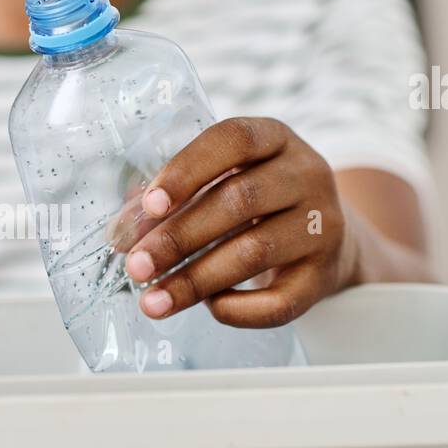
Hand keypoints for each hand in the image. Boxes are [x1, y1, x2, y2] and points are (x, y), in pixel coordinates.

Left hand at [122, 117, 358, 327]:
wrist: (325, 242)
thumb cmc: (254, 206)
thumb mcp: (219, 183)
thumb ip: (169, 201)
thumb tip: (121, 234)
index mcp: (276, 139)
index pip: (234, 139)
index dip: (187, 170)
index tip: (150, 205)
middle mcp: (307, 175)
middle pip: (239, 200)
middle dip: (178, 237)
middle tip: (136, 266)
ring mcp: (323, 224)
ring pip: (255, 251)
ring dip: (196, 280)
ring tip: (154, 299)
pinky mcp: (325, 274)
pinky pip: (281, 300)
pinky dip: (238, 309)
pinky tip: (208, 309)